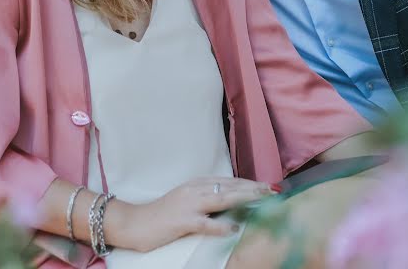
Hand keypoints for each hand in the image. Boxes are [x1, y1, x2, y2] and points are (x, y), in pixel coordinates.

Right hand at [115, 177, 274, 252]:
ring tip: (262, 199)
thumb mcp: (186, 200)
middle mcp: (195, 190)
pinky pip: (205, 223)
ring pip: (221, 198)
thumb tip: (231, 201)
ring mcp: (188, 204)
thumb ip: (206, 198)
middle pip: (229, 186)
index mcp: (196, 184)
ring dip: (244, 198)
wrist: (135, 222)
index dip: (249, 182)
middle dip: (252, 187)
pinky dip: (220, 224)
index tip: (267, 185)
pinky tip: (233, 227)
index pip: (228, 180)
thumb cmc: (162, 214)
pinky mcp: (182, 221)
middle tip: (272, 189)